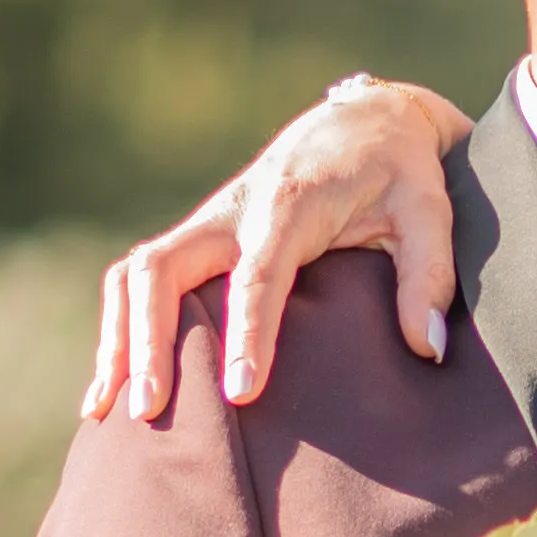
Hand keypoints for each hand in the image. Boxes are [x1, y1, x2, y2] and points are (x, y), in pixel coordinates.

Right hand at [84, 76, 471, 420]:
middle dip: (148, 340)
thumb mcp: (430, 213)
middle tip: (151, 413)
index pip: (257, 275)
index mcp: (288, 205)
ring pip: (134, 274)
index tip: (240, 396)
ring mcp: (206, 225)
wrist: (364, 123)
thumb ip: (428, 277)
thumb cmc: (400, 174)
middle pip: (161, 268)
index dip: (247, 335)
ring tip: (107, 412)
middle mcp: (232, 211)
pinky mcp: (197, 239)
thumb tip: (427, 346)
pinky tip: (110, 389)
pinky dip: (120, 331)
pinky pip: (139, 282)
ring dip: (118, 340)